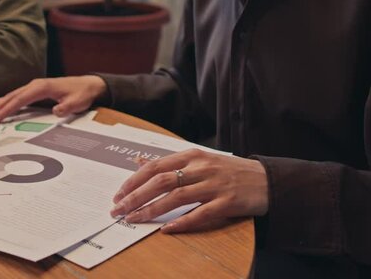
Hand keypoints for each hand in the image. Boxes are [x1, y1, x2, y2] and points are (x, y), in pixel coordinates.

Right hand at [0, 76, 107, 123]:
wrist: (88, 85)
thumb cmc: (81, 94)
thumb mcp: (77, 102)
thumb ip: (66, 107)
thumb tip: (56, 111)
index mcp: (42, 87)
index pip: (20, 99)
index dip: (7, 109)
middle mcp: (35, 85)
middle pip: (11, 97)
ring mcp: (34, 87)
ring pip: (11, 96)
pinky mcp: (35, 90)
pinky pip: (16, 96)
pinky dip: (4, 100)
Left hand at [110, 149, 268, 232]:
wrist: (267, 180)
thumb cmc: (228, 171)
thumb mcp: (198, 160)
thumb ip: (169, 162)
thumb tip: (138, 160)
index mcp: (192, 155)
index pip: (155, 166)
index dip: (134, 180)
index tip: (118, 193)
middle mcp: (201, 167)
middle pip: (161, 181)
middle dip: (136, 196)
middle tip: (119, 209)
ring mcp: (215, 184)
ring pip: (176, 197)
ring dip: (152, 209)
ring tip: (134, 219)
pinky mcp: (228, 202)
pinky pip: (201, 213)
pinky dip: (182, 222)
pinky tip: (166, 229)